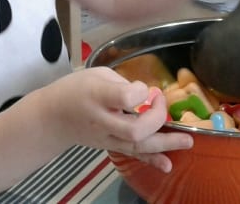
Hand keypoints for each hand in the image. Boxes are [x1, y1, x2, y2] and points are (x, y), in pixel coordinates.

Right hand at [43, 67, 192, 171]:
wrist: (52, 117)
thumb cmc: (75, 89)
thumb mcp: (96, 74)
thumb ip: (122, 83)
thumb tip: (146, 96)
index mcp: (97, 95)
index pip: (125, 97)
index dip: (141, 92)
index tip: (143, 87)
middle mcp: (102, 120)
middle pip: (135, 128)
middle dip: (156, 117)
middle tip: (158, 102)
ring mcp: (106, 137)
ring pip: (137, 145)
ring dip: (165, 143)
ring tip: (188, 141)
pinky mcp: (110, 147)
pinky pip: (132, 155)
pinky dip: (151, 160)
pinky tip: (168, 165)